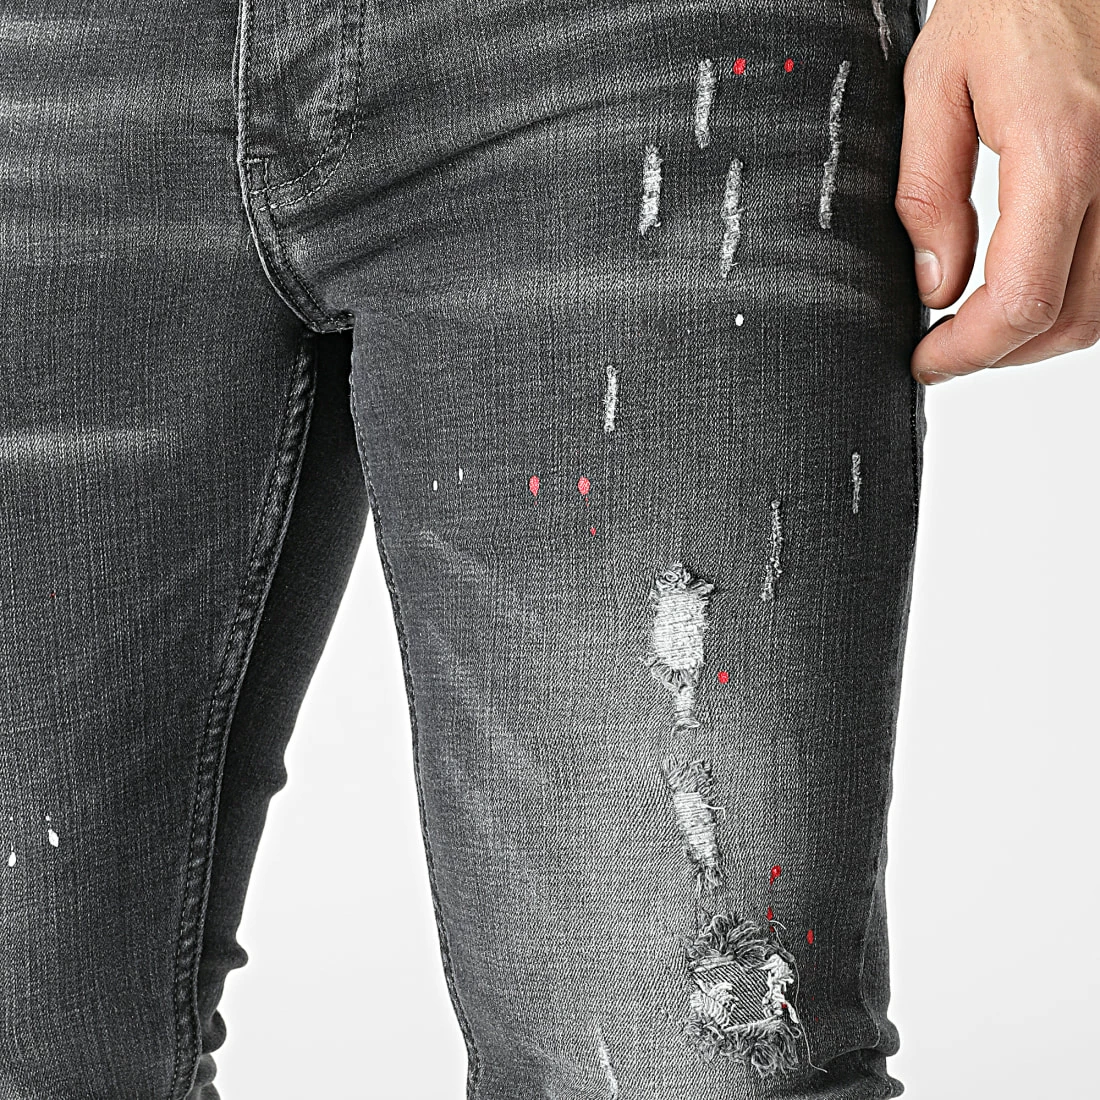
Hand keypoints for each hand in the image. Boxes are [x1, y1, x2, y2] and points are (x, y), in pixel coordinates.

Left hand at [896, 0, 1099, 384]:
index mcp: (1060, 151)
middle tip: (944, 351)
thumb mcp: (936, 84)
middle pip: (1071, 318)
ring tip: (979, 326)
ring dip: (1040, 333)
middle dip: (999, 352)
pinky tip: (1030, 284)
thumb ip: (929, 191)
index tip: (927, 360)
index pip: (1022, 301)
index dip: (968, 351)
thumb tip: (936, 283)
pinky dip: (1075, 296)